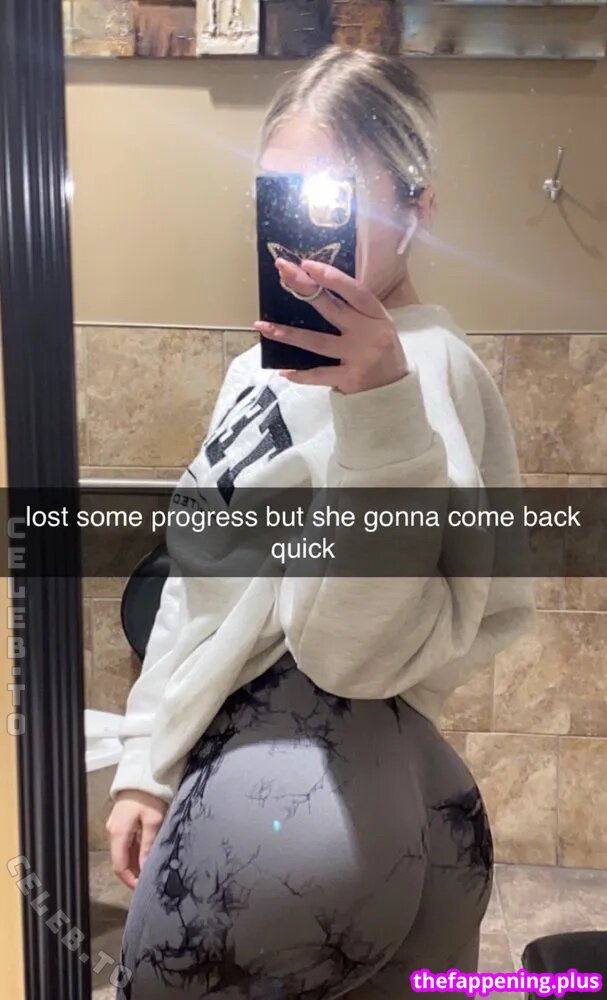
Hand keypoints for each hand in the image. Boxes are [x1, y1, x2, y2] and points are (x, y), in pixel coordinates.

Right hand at [106, 790, 167, 889]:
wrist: (144, 772)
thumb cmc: (150, 796)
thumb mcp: (153, 822)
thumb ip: (148, 846)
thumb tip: (145, 869)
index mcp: (118, 833)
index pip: (119, 865)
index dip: (129, 880)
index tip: (142, 889)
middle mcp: (113, 831)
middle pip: (120, 860)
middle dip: (133, 873)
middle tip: (149, 882)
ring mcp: (116, 825)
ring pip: (124, 852)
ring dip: (135, 863)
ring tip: (150, 872)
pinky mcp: (122, 821)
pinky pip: (127, 842)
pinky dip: (135, 852)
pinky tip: (147, 856)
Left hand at [254, 257, 408, 394]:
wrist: (393, 391)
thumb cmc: (381, 352)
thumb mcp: (378, 326)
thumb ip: (355, 310)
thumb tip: (317, 288)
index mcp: (377, 316)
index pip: (354, 291)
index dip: (331, 277)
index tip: (307, 264)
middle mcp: (369, 333)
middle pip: (331, 309)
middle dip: (304, 288)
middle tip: (282, 272)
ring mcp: (359, 356)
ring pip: (317, 342)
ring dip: (288, 334)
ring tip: (263, 326)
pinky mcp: (350, 379)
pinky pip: (319, 374)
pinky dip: (301, 374)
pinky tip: (284, 370)